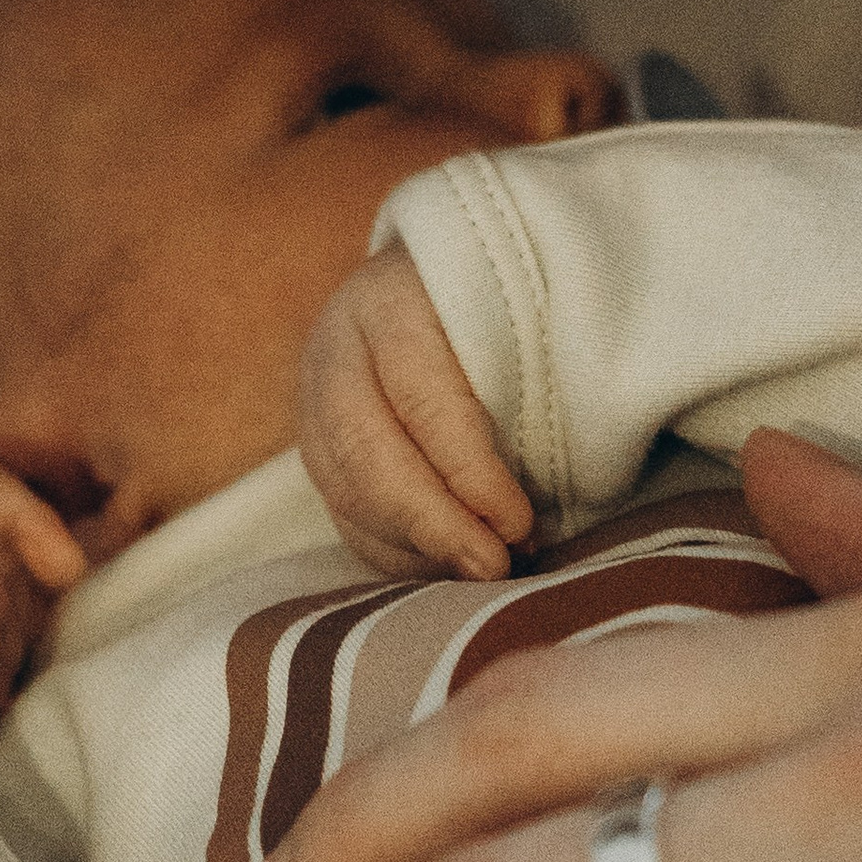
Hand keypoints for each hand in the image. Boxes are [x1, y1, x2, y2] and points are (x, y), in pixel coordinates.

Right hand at [298, 243, 533, 582]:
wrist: (448, 292)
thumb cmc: (512, 310)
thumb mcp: (530, 319)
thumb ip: (545, 387)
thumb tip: (540, 504)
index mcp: (389, 302)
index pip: (422, 398)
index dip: (469, 472)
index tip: (520, 523)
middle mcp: (337, 350)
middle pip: (365, 452)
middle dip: (432, 524)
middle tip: (494, 567)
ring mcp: (316, 403)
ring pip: (347, 494)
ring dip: (418, 546)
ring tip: (484, 570)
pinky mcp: (319, 452)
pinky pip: (346, 520)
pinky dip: (399, 556)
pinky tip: (451, 566)